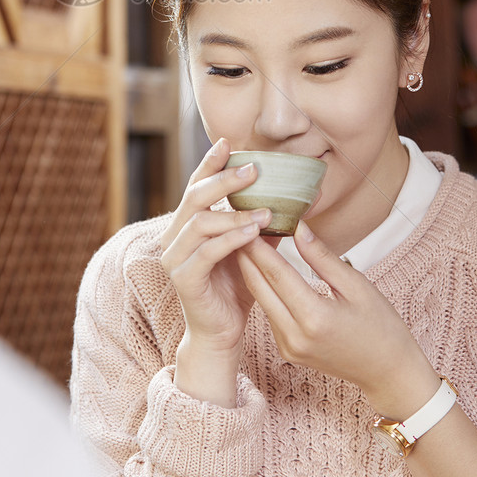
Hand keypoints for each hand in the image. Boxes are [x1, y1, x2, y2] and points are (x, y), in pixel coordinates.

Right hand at [161, 139, 273, 356]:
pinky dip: (231, 238)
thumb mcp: (253, 249)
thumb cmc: (236, 288)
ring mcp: (175, 258)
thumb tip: (301, 197)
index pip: (196, 186)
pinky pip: (206, 252)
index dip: (210, 163)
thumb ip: (265, 222)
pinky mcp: (183, 278)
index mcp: (188, 225)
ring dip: (234, 213)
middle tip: (253, 169)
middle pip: (194, 196)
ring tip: (264, 210)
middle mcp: (174, 237)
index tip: (228, 142)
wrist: (222, 333)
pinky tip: (252, 233)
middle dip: (223, 179)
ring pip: (200, 222)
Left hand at [237, 224, 438, 417]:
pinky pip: (270, 314)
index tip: (248, 220)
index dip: (258, 244)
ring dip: (252, 271)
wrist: (388, 373)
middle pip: (259, 287)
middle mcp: (294, 336)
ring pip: (261, 300)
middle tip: (237, 226)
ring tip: (247, 241)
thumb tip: (298, 227)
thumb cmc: (380, 325)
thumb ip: (322, 257)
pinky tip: (262, 270)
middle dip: (246, 255)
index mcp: (314, 317)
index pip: (276, 273)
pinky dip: (264, 291)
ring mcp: (288, 347)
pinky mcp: (287, 352)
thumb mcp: (357, 285)